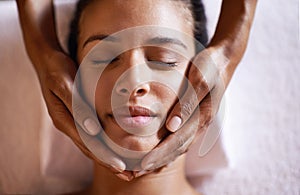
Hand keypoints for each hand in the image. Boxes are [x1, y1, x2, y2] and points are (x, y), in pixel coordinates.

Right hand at [36, 49, 132, 179]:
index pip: (87, 144)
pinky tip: (115, 149)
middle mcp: (68, 125)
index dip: (104, 156)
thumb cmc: (56, 70)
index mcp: (63, 120)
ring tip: (125, 170)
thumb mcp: (64, 83)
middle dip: (109, 163)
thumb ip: (76, 106)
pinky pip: (91, 136)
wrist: (47, 61)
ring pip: (91, 145)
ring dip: (108, 158)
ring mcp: (72, 123)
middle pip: (90, 149)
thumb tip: (92, 129)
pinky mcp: (78, 117)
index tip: (121, 167)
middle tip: (129, 176)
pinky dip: (104, 145)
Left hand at [138, 48, 226, 171]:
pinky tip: (160, 151)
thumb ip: (187, 103)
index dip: (159, 154)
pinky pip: (182, 138)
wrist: (224, 59)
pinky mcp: (197, 118)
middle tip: (138, 173)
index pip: (177, 142)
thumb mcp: (199, 79)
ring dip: (163, 158)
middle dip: (158, 162)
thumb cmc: (209, 66)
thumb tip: (172, 126)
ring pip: (180, 146)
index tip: (142, 165)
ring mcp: (200, 122)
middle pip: (178, 149)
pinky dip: (170, 149)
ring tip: (145, 168)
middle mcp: (200, 123)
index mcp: (201, 116)